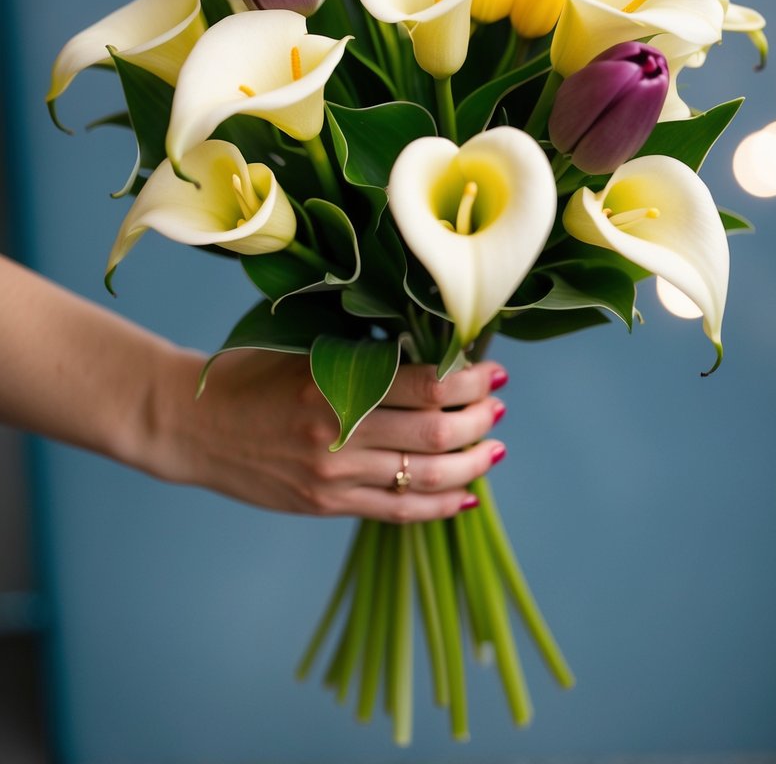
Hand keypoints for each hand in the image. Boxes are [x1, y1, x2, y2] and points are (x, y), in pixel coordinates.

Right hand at [147, 349, 507, 521]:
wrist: (191, 424)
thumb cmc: (249, 374)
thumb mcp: (306, 351)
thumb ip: (365, 360)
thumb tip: (435, 362)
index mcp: (334, 381)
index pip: (425, 385)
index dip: (469, 380)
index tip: (492, 370)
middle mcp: (338, 432)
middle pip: (434, 433)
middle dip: (479, 420)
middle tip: (498, 406)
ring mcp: (332, 474)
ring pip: (424, 477)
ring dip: (471, 463)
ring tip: (494, 448)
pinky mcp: (325, 504)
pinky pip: (396, 510)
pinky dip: (439, 505)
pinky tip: (467, 494)